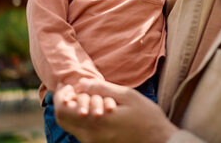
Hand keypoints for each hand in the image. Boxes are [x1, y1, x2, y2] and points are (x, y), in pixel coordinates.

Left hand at [54, 81, 178, 142]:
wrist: (159, 142)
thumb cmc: (147, 117)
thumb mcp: (128, 96)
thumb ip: (102, 88)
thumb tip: (81, 83)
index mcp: (96, 121)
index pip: (63, 109)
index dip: (61, 94)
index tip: (69, 84)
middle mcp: (90, 136)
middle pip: (62, 119)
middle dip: (64, 102)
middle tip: (75, 90)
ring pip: (70, 126)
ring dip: (73, 109)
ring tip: (88, 97)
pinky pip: (80, 131)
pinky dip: (81, 118)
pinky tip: (95, 108)